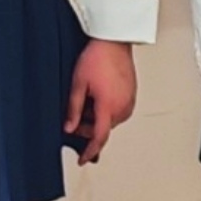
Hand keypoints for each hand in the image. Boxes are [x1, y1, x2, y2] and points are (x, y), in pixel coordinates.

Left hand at [69, 42, 137, 159]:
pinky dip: (105, 110)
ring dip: (97, 118)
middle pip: (103, 129)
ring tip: (86, 101)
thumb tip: (69, 127)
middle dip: (88, 129)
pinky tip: (97, 96)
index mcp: (109, 106)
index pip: (99, 137)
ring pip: (110, 120)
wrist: (114, 41)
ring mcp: (129, 101)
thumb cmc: (98, 57)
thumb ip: (73, 109)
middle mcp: (122, 107)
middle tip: (74, 118)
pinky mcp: (131, 95)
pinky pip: (117, 110)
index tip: (83, 159)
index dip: (90, 151)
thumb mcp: (78, 84)